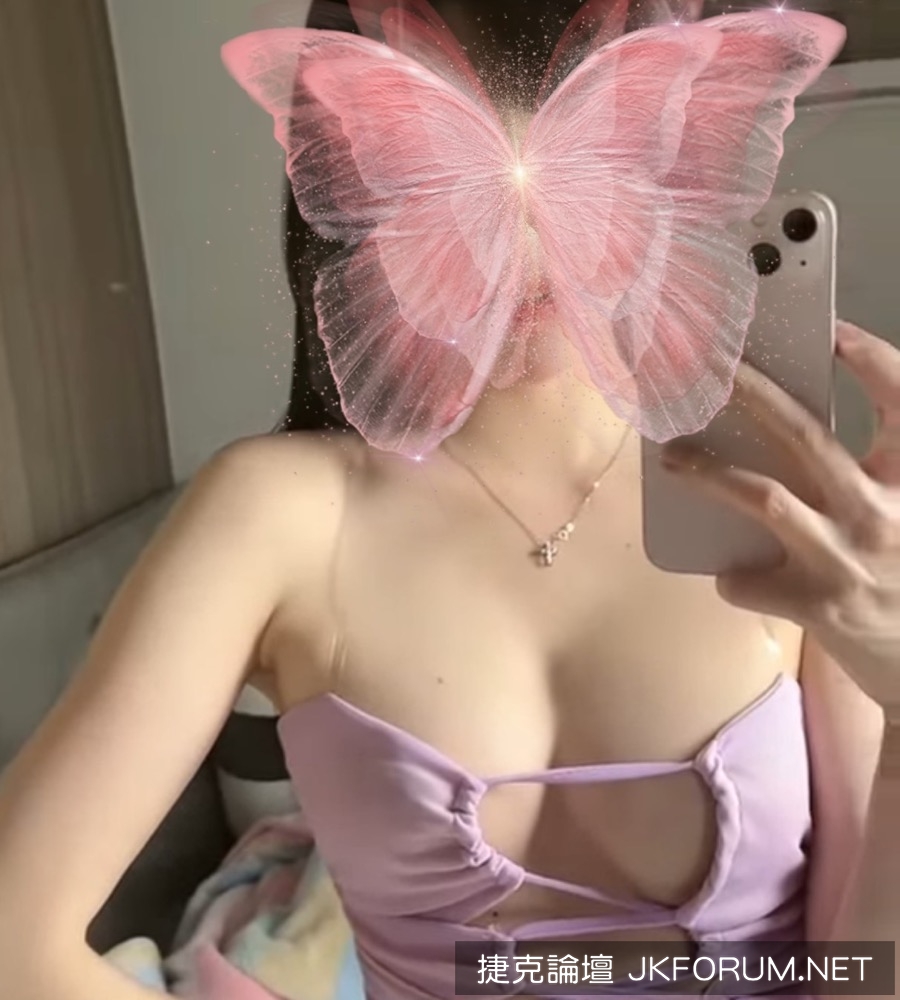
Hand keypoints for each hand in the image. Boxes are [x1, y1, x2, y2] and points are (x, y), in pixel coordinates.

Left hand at [661, 321, 899, 720]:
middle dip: (752, 394)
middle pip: (809, 436)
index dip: (870, 362)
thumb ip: (868, 478)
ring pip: (764, 498)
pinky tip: (729, 575)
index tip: (829, 332)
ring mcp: (848, 559)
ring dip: (710, 474)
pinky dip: (729, 575)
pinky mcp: (818, 606)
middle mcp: (882, 512)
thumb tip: (781, 439)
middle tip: (708, 367)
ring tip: (672, 458)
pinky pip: (747, 580)